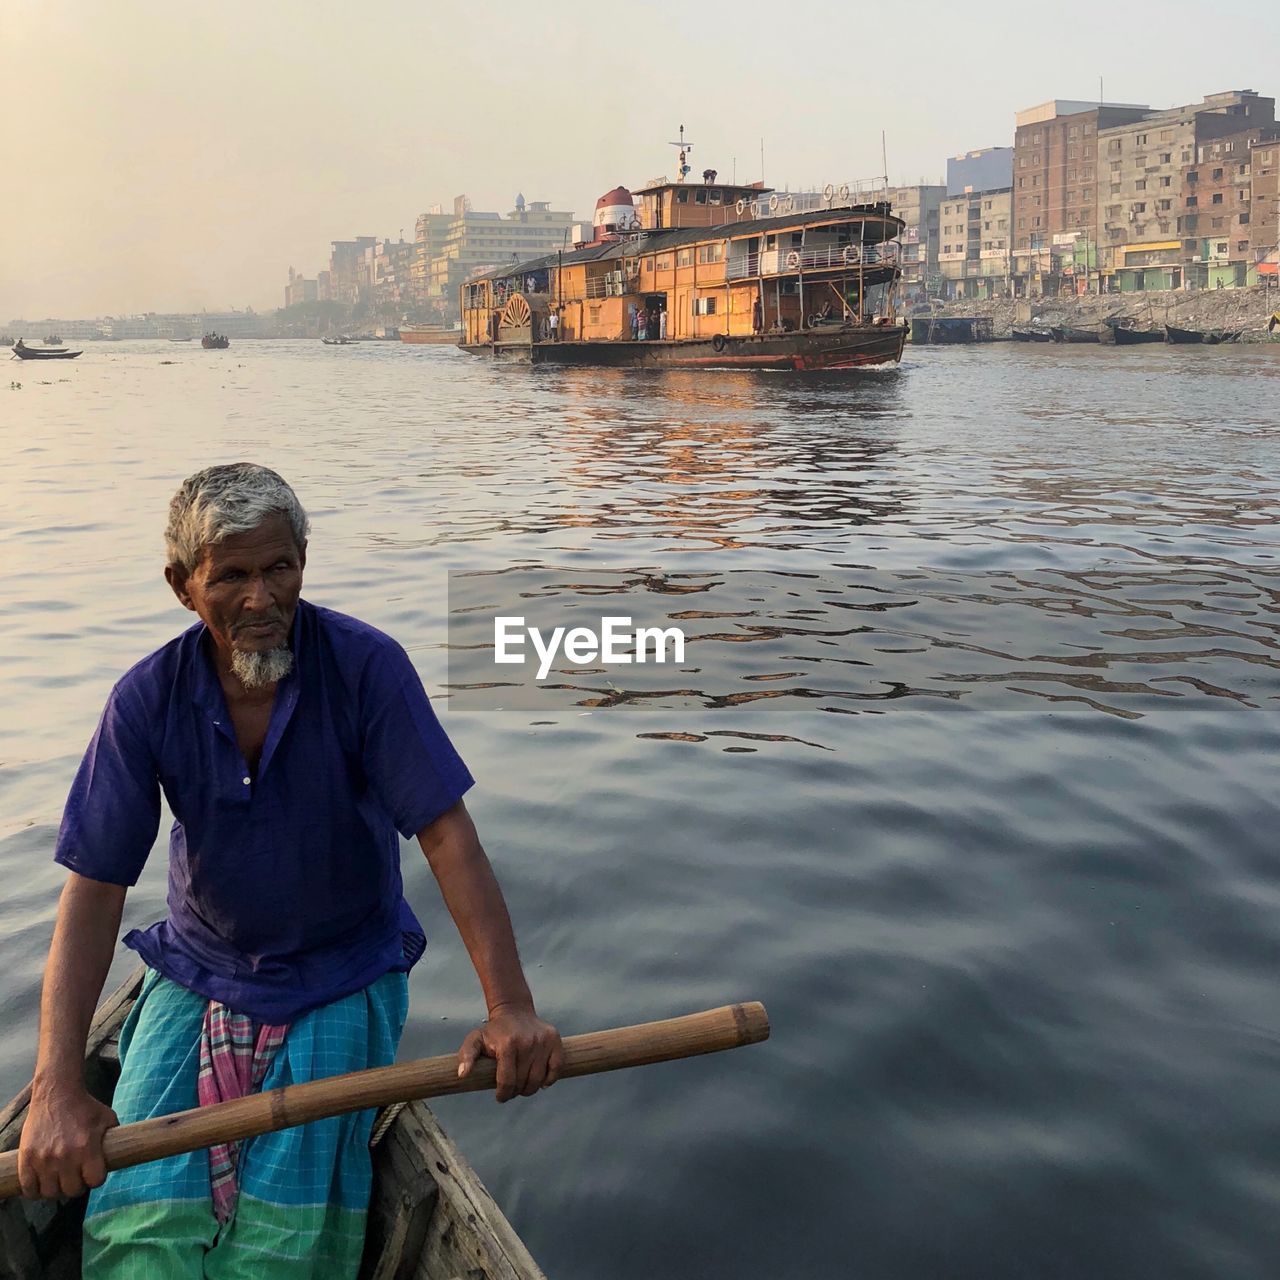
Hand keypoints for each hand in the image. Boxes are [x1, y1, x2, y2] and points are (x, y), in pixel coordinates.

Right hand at [18, 1080, 117, 1199]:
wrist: (56, 1094)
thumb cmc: (85, 1107)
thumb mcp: (107, 1119)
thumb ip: (114, 1139)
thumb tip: (122, 1155)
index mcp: (87, 1147)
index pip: (95, 1181)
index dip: (96, 1178)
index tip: (94, 1172)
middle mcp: (65, 1156)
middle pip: (72, 1191)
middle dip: (77, 1186)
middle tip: (76, 1177)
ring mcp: (43, 1159)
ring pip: (51, 1193)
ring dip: (57, 1189)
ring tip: (60, 1180)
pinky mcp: (26, 1159)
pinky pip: (28, 1189)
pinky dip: (35, 1191)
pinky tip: (42, 1183)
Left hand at [456, 1005, 562, 1102]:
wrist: (514, 1011)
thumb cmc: (494, 1031)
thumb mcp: (475, 1040)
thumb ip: (466, 1056)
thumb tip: (463, 1074)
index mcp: (507, 1045)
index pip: (507, 1081)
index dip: (503, 1094)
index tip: (500, 1097)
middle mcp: (527, 1042)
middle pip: (524, 1082)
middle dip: (516, 1092)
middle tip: (511, 1090)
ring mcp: (543, 1041)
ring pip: (539, 1079)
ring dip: (530, 1088)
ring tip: (523, 1086)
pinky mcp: (554, 1040)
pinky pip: (556, 1068)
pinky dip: (550, 1079)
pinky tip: (541, 1080)